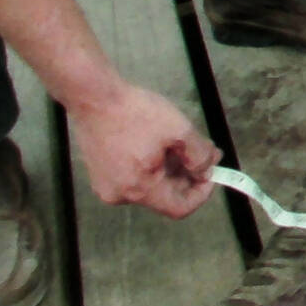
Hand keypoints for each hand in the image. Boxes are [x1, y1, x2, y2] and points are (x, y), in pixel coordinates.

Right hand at [66, 80, 219, 218]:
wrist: (94, 97)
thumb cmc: (135, 112)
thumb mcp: (179, 130)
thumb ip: (200, 155)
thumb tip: (206, 170)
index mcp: (139, 189)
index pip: (179, 208)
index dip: (201, 193)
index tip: (211, 173)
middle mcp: (120, 196)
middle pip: (165, 197)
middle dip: (188, 175)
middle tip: (204, 152)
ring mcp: (106, 186)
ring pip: (151, 186)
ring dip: (171, 169)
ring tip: (180, 143)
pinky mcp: (100, 174)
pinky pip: (135, 178)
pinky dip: (152, 166)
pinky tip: (158, 144)